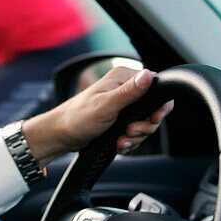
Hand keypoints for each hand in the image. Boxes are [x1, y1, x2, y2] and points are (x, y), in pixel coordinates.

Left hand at [22, 67, 172, 165]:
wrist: (61, 136)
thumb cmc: (77, 118)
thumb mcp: (106, 106)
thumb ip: (128, 92)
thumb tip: (148, 76)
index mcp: (122, 78)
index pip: (156, 86)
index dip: (159, 105)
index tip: (151, 119)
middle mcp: (125, 89)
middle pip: (153, 109)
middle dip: (144, 126)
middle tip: (130, 131)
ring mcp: (123, 106)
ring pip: (145, 123)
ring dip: (135, 137)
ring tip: (121, 141)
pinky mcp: (120, 120)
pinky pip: (135, 132)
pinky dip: (129, 141)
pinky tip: (118, 144)